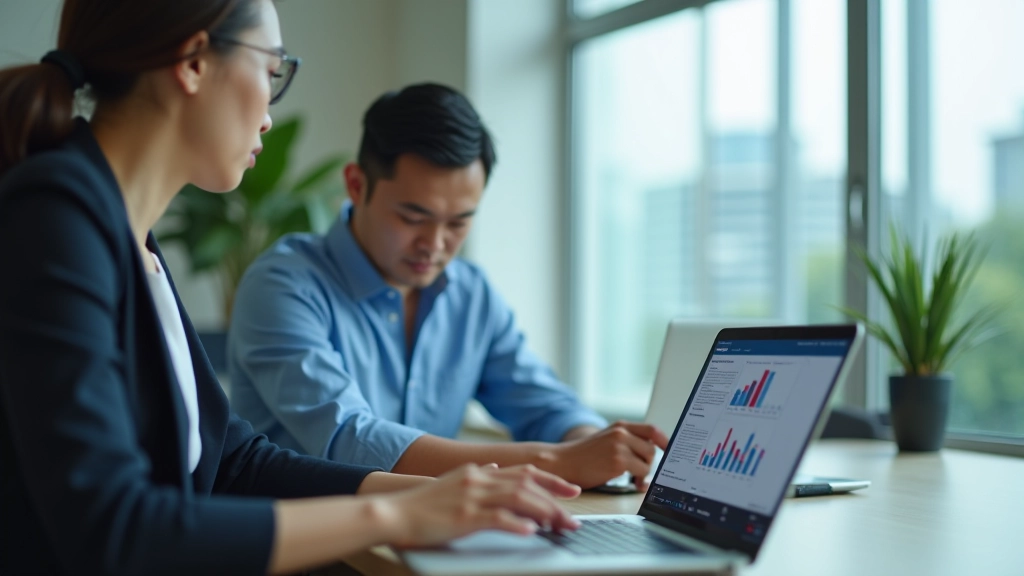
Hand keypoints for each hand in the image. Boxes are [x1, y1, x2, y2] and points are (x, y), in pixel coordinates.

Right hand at [378, 464, 580, 547]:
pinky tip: (530, 531)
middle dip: (555, 500)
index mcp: (479, 472)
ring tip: (561, 526)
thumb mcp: (453, 481)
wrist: (393, 511)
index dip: (551, 480)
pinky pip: (495, 518)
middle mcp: (479, 480)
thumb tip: (495, 468)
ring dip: (544, 512)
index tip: (571, 490)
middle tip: (573, 517)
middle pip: (527, 485)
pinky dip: (516, 523)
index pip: (523, 472)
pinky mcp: (463, 516)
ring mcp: (471, 497)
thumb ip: (477, 475)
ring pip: (518, 499)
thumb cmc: (422, 503)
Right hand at [542, 421, 668, 489]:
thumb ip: (626, 441)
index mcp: (619, 426)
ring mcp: (619, 446)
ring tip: (633, 478)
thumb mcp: (606, 440)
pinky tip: (630, 483)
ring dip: (644, 472)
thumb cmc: (584, 456)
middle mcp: (621, 433)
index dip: (665, 441)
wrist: (563, 462)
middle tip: (640, 473)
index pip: (651, 430)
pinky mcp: (618, 462)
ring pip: (648, 461)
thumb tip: (651, 454)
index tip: (671, 451)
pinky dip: (639, 481)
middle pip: (651, 448)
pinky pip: (641, 473)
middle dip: (649, 463)